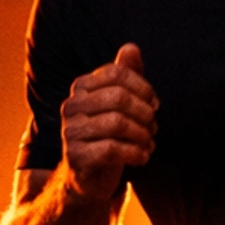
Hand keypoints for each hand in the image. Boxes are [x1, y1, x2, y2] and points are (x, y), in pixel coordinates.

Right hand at [60, 43, 157, 199]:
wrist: (89, 176)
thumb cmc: (109, 135)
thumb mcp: (120, 105)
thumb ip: (126, 76)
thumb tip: (131, 48)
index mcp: (81, 87)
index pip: (118, 74)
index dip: (143, 88)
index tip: (154, 104)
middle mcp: (71, 105)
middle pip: (119, 97)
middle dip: (144, 113)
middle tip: (153, 127)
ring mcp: (70, 131)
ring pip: (117, 124)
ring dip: (142, 135)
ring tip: (148, 143)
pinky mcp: (75, 157)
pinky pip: (112, 149)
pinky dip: (135, 153)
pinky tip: (142, 158)